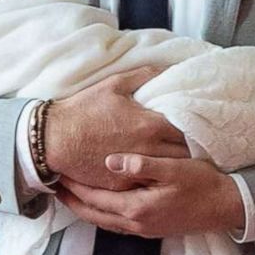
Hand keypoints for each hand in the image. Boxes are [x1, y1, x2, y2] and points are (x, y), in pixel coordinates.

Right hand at [44, 67, 186, 190]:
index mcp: (150, 125)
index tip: (199, 124)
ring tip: (182, 161)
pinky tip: (159, 176)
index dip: (195, 126)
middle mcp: (149, 150)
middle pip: (185, 153)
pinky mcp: (123, 185)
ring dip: (177, 166)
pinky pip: (149, 184)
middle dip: (191, 148)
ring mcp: (137, 170)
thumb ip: (144, 76)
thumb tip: (166, 69)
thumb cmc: (83, 110)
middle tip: (195, 144)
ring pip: (169, 172)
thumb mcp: (114, 85)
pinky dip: (156, 180)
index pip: (187, 128)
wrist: (55, 139)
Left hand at [55, 154, 244, 237]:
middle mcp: (136, 224)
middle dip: (72, 201)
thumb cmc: (202, 183)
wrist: (228, 207)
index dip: (74, 187)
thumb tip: (109, 162)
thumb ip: (140, 165)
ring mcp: (144, 230)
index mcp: (137, 208)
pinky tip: (100, 203)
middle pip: (93, 216)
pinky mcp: (152, 229)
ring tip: (71, 194)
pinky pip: (117, 224)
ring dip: (85, 209)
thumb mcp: (172, 168)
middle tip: (54, 186)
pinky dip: (102, 214)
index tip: (57, 172)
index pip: (94, 200)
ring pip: (104, 222)